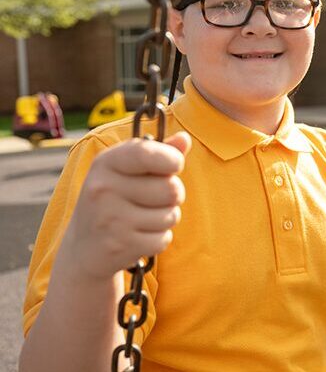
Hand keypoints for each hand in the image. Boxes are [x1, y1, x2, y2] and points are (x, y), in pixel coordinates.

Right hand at [63, 132, 190, 279]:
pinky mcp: (121, 245)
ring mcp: (111, 219)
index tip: (175, 165)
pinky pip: (164, 239)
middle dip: (173, 195)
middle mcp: (104, 188)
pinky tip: (138, 236)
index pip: (146, 153)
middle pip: (171, 189)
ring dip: (165, 218)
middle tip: (154, 198)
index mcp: (107, 162)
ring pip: (171, 215)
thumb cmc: (114, 198)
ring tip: (142, 218)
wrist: (83, 246)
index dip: (172, 159)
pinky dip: (158, 239)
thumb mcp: (127, 169)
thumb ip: (157, 152)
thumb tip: (184, 138)